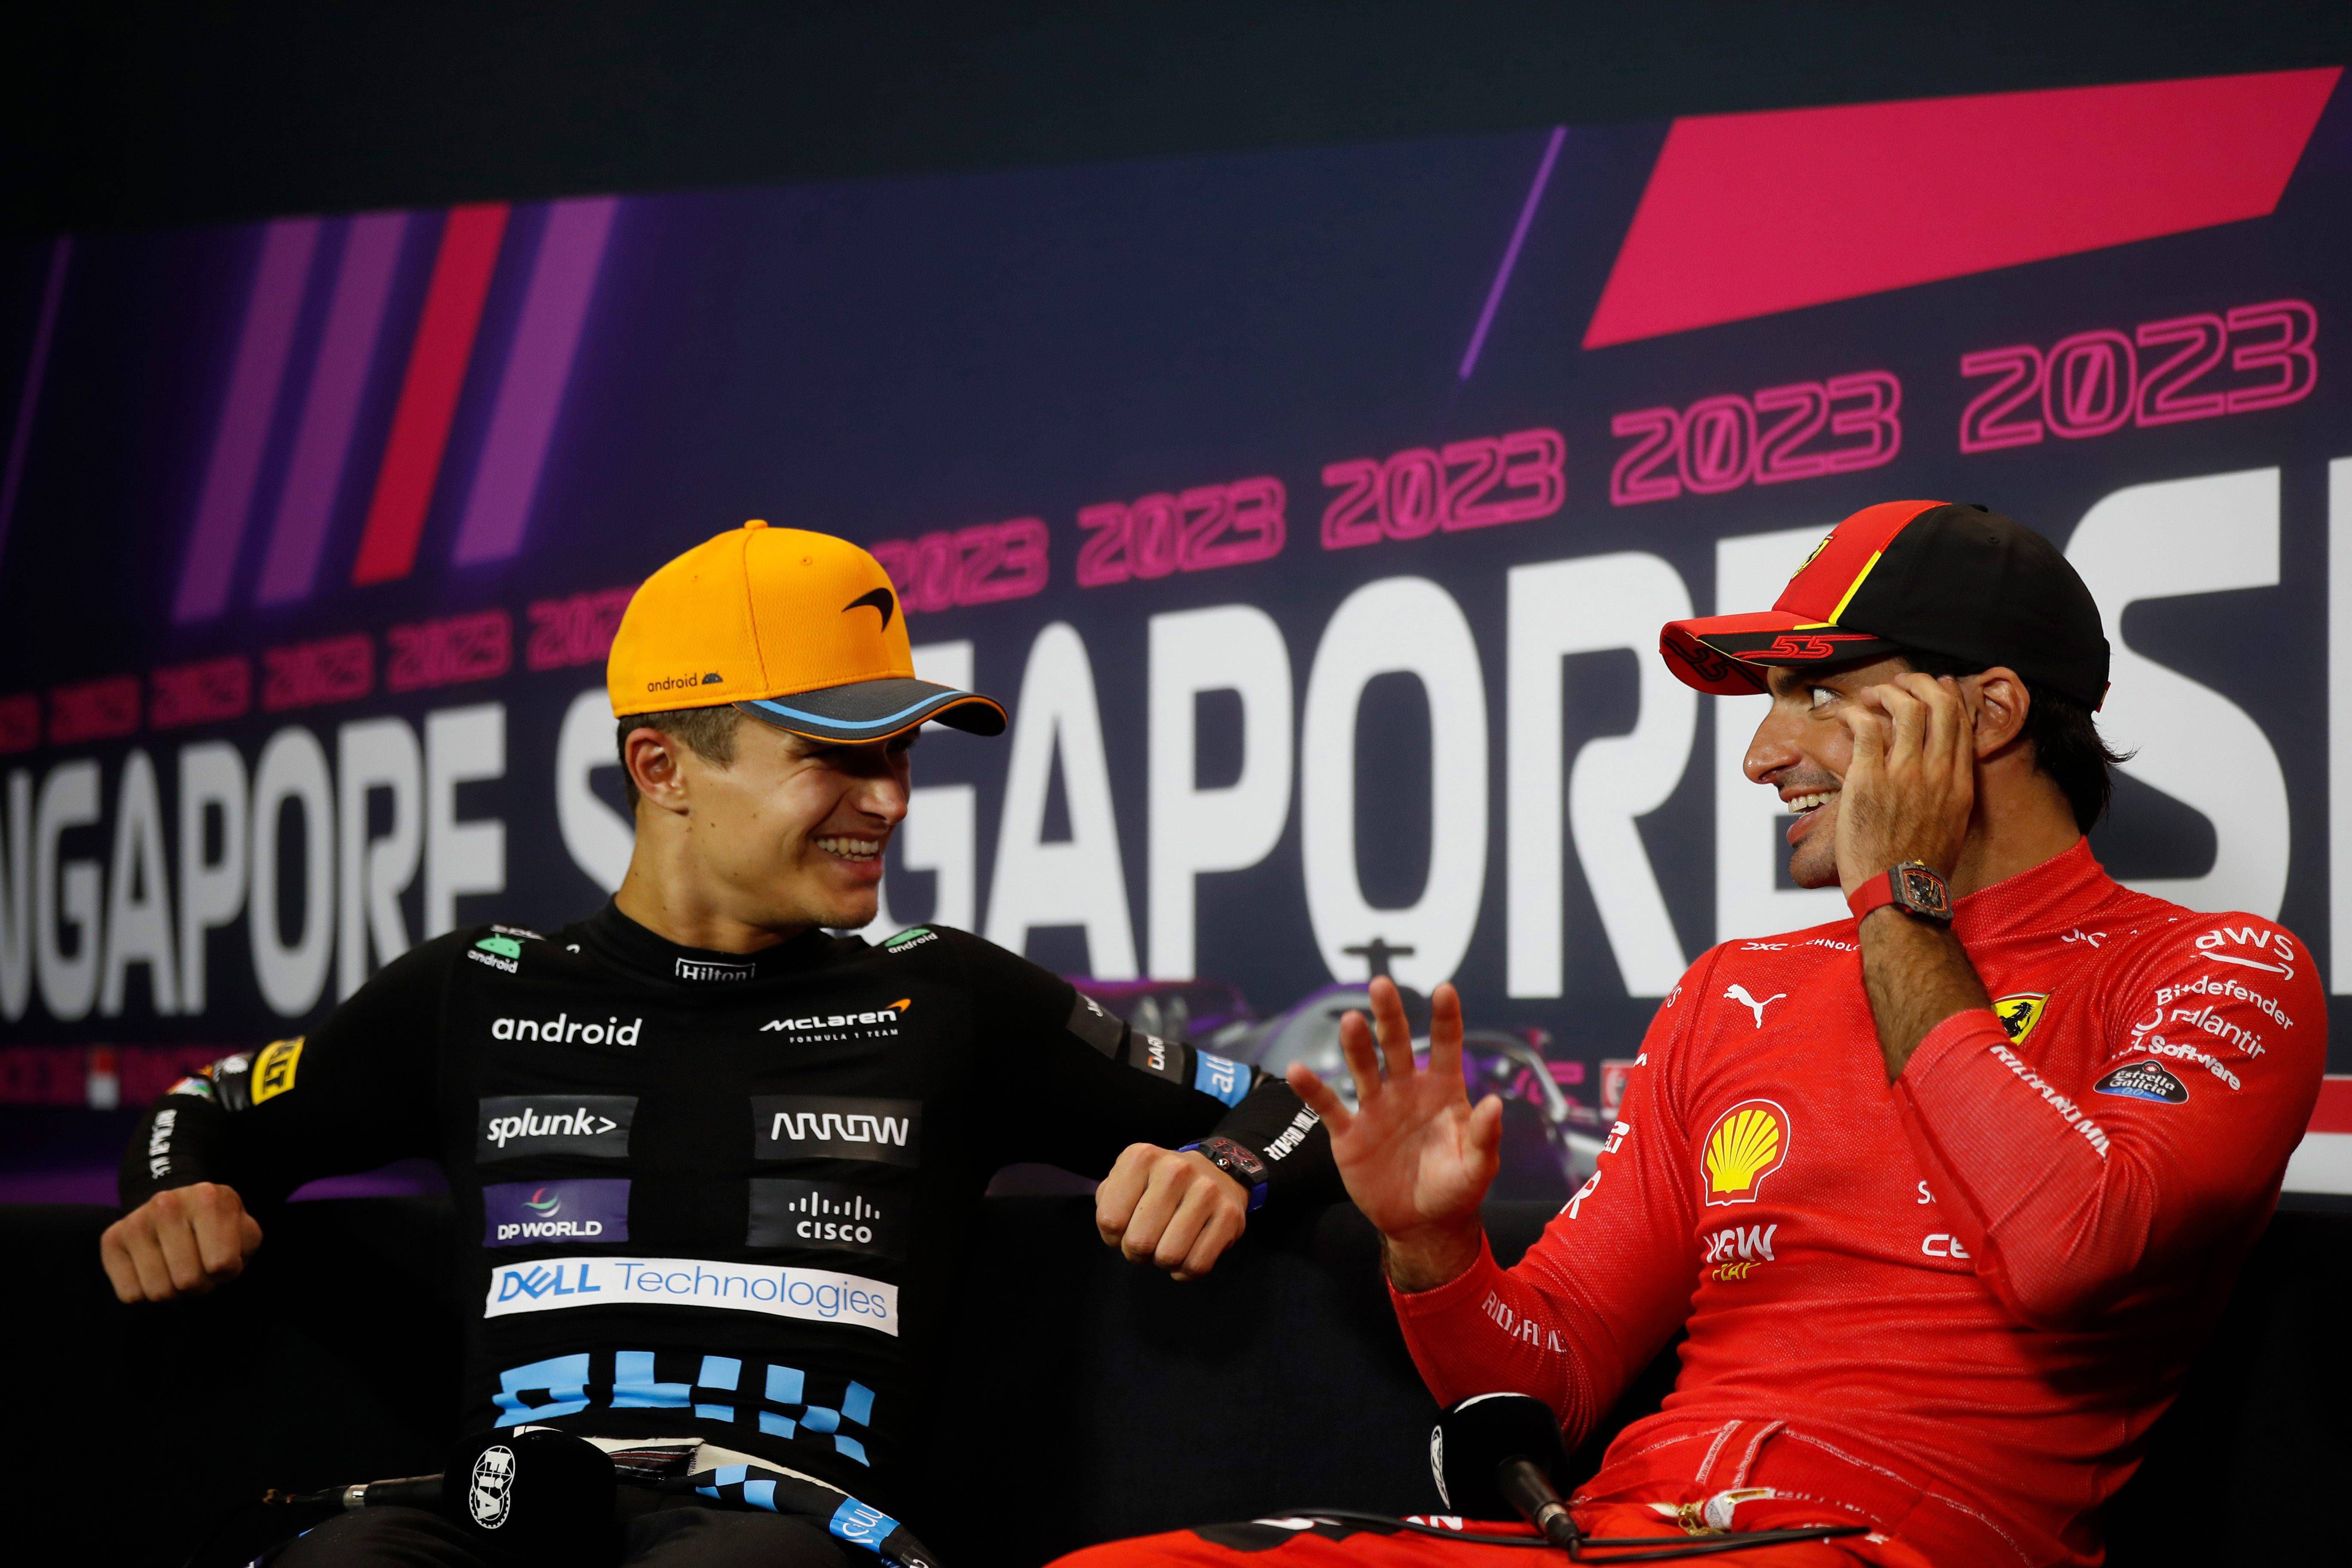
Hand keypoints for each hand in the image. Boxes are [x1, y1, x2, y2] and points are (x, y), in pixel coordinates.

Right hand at [100, 1182, 262, 1302]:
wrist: (174, 1206)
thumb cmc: (216, 1226)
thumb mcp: (243, 1229)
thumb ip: (244, 1246)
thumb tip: (221, 1265)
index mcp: (208, 1198)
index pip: (221, 1265)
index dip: (227, 1273)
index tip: (224, 1261)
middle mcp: (167, 1205)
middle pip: (188, 1281)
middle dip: (200, 1285)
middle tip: (200, 1269)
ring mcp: (135, 1222)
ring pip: (158, 1292)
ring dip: (174, 1292)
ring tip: (178, 1269)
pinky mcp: (111, 1240)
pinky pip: (130, 1294)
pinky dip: (146, 1292)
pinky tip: (154, 1270)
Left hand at [1096, 1145, 1249, 1280]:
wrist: (1217, 1172)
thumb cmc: (1161, 1184)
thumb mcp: (1128, 1179)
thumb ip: (1109, 1201)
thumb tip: (1115, 1231)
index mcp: (1141, 1157)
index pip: (1110, 1220)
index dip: (1113, 1236)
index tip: (1125, 1229)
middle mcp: (1175, 1169)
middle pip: (1139, 1242)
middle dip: (1137, 1252)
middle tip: (1147, 1242)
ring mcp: (1207, 1191)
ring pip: (1169, 1256)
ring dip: (1163, 1262)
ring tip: (1166, 1245)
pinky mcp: (1230, 1216)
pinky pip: (1198, 1265)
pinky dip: (1186, 1271)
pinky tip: (1186, 1255)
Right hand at [1286, 978, 1499, 1290]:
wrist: (1422, 1224)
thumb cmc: (1456, 1188)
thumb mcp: (1479, 1167)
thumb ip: (1485, 1135)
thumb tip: (1495, 1103)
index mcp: (1443, 1090)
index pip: (1445, 1045)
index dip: (1445, 1018)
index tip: (1444, 989)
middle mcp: (1407, 1089)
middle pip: (1397, 1044)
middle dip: (1390, 1015)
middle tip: (1381, 985)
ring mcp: (1376, 1108)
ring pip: (1363, 1067)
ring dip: (1356, 1044)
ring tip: (1350, 1021)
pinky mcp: (1349, 1133)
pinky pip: (1329, 1106)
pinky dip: (1313, 1088)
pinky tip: (1299, 1068)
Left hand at [1835, 672, 1976, 897]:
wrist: (1898, 892)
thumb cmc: (1917, 865)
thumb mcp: (1951, 824)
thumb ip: (1947, 791)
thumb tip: (1939, 770)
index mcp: (1959, 784)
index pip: (1961, 723)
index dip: (1947, 697)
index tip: (1934, 687)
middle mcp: (1937, 773)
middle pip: (1940, 706)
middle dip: (1919, 684)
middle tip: (1900, 683)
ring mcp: (1904, 774)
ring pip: (1905, 708)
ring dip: (1887, 692)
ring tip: (1872, 695)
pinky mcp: (1869, 779)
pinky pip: (1866, 728)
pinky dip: (1855, 713)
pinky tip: (1847, 715)